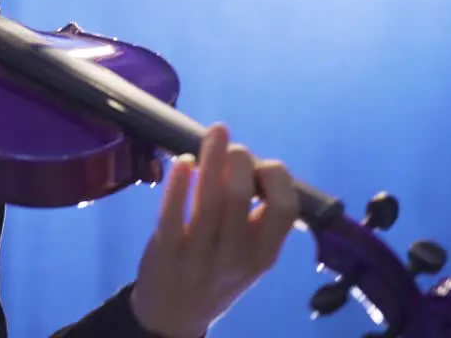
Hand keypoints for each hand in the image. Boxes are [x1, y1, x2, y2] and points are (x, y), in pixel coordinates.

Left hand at [129, 124, 298, 336]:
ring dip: (211, 158)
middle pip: (240, 197)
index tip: (262, 165)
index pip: (285, 210)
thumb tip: (251, 162)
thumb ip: (255, 217)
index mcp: (264, 255)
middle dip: (240, 160)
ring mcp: (199, 257)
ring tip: (216, 133)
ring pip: (207, 201)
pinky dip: (178, 184)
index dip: (277, 178)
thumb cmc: (218, 272)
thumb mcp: (249, 254)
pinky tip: (182, 161)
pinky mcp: (165, 253)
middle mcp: (235, 258)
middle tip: (234, 146)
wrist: (175, 316)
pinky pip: (171, 215)